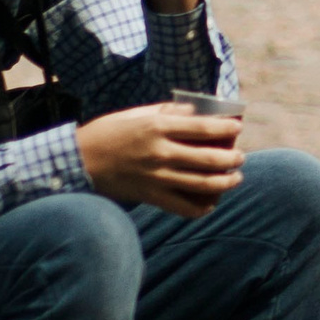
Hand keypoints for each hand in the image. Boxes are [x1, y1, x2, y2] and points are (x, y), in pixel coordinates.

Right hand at [77, 103, 242, 218]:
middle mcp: (160, 152)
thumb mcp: (135, 114)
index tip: (238, 128)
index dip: (226, 128)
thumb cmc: (107, 133)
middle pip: (209, 158)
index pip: (202, 127)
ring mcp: (156, 176)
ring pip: (203, 184)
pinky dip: (201, 208)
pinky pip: (183, 207)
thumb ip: (166, 112)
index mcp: (156, 126)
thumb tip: (195, 112)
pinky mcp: (150, 196)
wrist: (79, 161)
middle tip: (239, 157)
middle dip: (232, 158)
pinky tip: (211, 203)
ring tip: (235, 178)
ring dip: (225, 182)